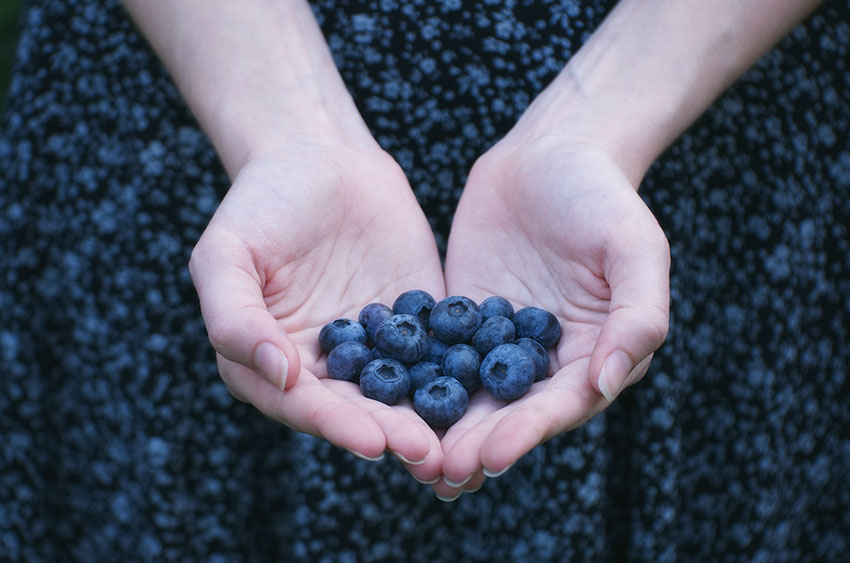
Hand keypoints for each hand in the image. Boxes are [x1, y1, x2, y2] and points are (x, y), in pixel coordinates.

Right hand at [189, 145, 445, 480]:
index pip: (303, 404)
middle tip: (426, 454)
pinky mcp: (414, 324)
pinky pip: (436, 353)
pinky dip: (457, 374)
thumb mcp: (225, 254)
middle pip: (357, 410)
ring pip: (400, 392)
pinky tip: (485, 393)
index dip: (336, 424)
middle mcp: (323, 366)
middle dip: (390, 432)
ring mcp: (373, 348)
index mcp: (269, 362)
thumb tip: (278, 374)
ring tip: (456, 444)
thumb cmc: (261, 203)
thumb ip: (234, 317)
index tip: (373, 441)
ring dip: (426, 420)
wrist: (321, 157)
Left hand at [435, 137, 669, 495]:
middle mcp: (545, 359)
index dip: (526, 433)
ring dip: (443, 428)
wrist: (550, 151)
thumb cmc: (603, 195)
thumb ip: (636, 314)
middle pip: (510, 412)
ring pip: (470, 395)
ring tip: (410, 460)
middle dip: (475, 444)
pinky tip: (385, 404)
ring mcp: (499, 341)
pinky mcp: (462, 318)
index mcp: (594, 353)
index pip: (559, 405)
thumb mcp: (636, 247)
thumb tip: (607, 383)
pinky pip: (437, 354)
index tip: (490, 456)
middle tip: (438, 472)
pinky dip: (415, 381)